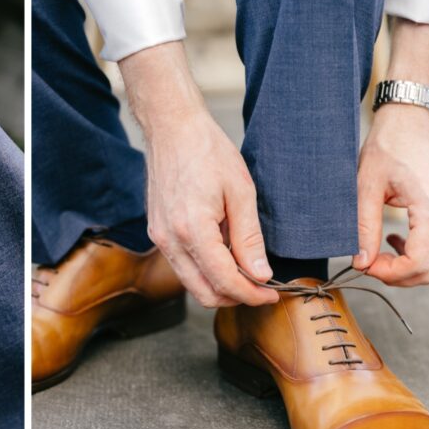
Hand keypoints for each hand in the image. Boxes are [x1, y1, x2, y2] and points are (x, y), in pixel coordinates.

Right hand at [119, 42, 278, 307]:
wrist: (172, 129)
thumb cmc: (206, 151)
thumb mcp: (240, 191)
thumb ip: (249, 237)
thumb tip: (260, 274)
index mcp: (191, 229)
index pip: (225, 281)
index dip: (252, 295)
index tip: (271, 295)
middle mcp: (170, 240)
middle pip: (204, 293)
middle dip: (235, 298)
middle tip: (262, 291)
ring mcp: (159, 238)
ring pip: (191, 283)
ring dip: (219, 287)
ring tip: (247, 273)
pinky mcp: (157, 233)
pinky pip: (182, 266)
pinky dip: (205, 271)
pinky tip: (225, 255)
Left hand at [354, 103, 428, 285]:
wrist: (411, 119)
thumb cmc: (388, 145)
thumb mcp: (366, 185)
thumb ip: (364, 226)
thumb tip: (360, 261)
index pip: (418, 262)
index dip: (389, 273)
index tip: (364, 264)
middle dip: (399, 276)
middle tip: (369, 263)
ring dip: (410, 269)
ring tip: (380, 253)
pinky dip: (420, 255)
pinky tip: (394, 240)